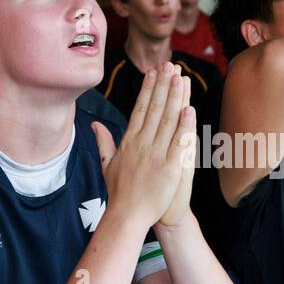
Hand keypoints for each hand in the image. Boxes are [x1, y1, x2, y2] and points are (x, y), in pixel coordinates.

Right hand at [91, 62, 192, 231]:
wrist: (127, 217)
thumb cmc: (119, 193)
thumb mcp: (107, 164)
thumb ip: (103, 142)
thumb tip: (94, 124)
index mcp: (129, 142)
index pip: (139, 110)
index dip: (148, 90)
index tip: (154, 72)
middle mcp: (141, 145)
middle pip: (154, 110)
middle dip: (163, 86)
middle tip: (170, 65)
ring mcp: (155, 156)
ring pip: (167, 122)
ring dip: (174, 98)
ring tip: (180, 78)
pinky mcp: (169, 169)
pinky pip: (178, 144)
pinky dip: (184, 127)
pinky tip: (189, 110)